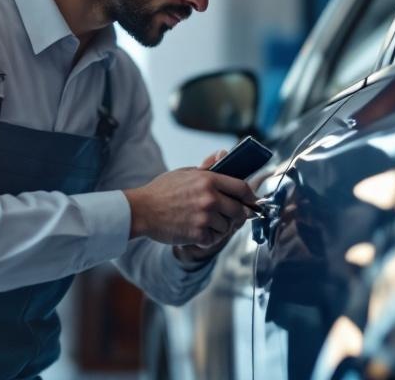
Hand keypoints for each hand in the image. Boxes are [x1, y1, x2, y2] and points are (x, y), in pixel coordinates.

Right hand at [123, 149, 255, 247]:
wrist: (142, 210)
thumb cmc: (162, 190)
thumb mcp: (185, 172)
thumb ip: (207, 167)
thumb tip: (223, 154)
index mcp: (209, 180)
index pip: (242, 188)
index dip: (251, 197)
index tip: (252, 202)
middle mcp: (210, 198)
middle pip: (240, 211)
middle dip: (238, 215)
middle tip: (231, 217)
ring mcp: (205, 217)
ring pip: (227, 227)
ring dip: (219, 227)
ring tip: (205, 223)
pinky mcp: (198, 234)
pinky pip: (214, 239)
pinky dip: (208, 238)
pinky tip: (198, 232)